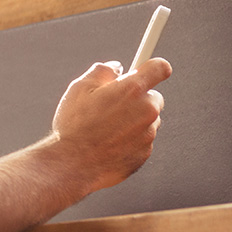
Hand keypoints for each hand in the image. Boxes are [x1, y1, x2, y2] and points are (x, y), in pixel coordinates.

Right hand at [51, 58, 171, 189]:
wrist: (72, 164)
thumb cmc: (74, 126)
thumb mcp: (79, 88)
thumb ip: (102, 71)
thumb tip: (115, 68)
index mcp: (132, 90)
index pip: (160, 68)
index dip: (152, 67)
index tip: (146, 70)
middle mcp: (146, 111)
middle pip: (154, 97)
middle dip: (137, 99)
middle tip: (112, 105)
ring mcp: (148, 134)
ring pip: (147, 121)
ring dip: (133, 121)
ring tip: (105, 128)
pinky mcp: (144, 154)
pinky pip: (142, 141)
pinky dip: (129, 140)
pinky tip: (107, 143)